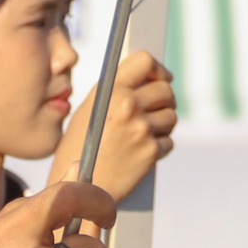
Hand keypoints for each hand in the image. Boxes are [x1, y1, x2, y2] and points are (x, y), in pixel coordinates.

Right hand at [52, 51, 176, 199]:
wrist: (77, 187)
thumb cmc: (81, 147)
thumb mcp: (90, 110)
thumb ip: (117, 90)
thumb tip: (149, 77)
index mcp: (111, 91)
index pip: (145, 61)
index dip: (158, 69)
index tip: (162, 78)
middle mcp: (128, 105)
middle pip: (166, 90)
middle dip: (163, 100)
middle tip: (155, 110)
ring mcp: (141, 128)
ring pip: (171, 116)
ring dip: (162, 125)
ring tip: (143, 134)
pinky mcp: (151, 151)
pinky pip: (168, 141)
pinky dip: (159, 147)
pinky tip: (140, 151)